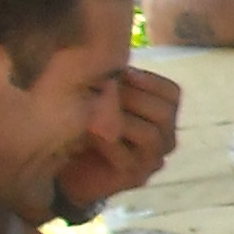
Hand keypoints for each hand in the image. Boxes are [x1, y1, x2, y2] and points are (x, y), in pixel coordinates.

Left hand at [55, 65, 179, 210]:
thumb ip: (113, 80)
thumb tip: (113, 55)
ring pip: (152, 134)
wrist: (61, 166)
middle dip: (132, 97)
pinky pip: (130, 157)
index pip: (172, 94)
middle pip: (166, 112)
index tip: (122, 72)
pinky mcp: (136, 177)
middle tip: (103, 90)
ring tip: (93, 111)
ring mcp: (152, 160)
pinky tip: (89, 133)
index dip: (149, 80)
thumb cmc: (81, 126)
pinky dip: (109, 142)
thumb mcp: (98, 96)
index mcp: (161, 116)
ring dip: (119, 119)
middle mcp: (164, 138)